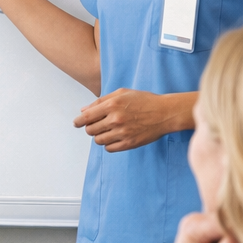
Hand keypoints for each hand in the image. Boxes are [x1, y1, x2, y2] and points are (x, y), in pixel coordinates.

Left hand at [74, 89, 192, 151]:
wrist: (165, 113)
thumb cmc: (144, 100)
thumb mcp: (122, 93)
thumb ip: (101, 100)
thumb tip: (83, 110)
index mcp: (112, 105)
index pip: (86, 117)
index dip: (78, 121)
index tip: (76, 123)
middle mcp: (115, 119)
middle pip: (90, 130)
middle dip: (90, 128)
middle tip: (97, 125)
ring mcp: (122, 133)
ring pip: (98, 140)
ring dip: (100, 136)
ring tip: (108, 131)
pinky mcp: (129, 144)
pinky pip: (109, 148)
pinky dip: (108, 144)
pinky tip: (114, 137)